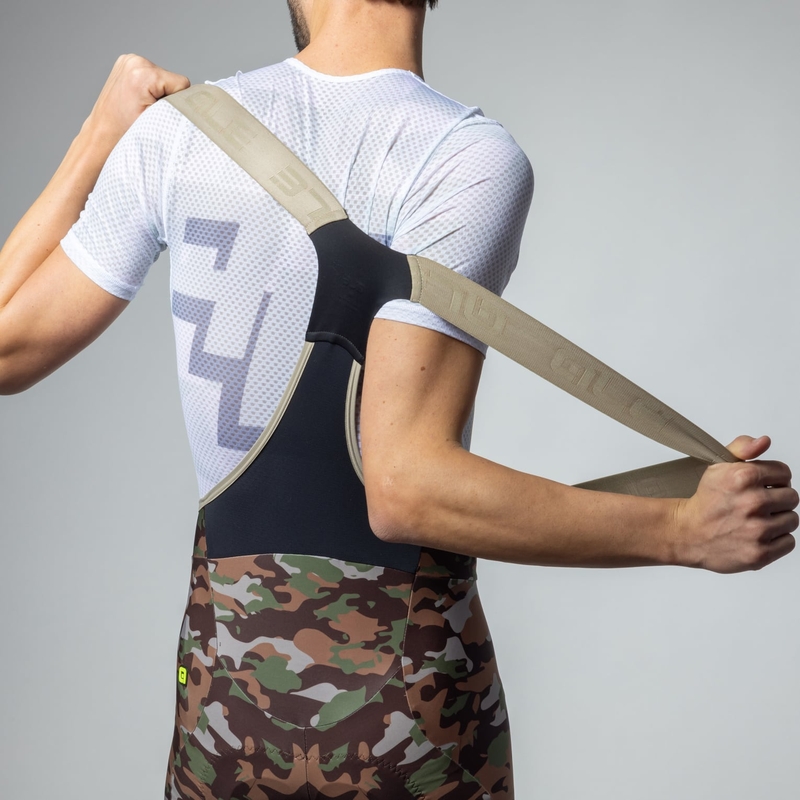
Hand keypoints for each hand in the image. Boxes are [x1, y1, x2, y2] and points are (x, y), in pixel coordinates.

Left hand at [81, 54, 189, 148]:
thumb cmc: (126, 135)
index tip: (159, 114)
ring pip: (162, 78)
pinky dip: (148, 88)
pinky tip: (137, 100)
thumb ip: (179, 108)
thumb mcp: (159, 123)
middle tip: (149, 113)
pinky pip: (151, 76)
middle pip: (171, 80)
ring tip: (141, 108)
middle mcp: (134, 61)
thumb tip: (197, 102)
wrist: (101, 137)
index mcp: (142, 73)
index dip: (176, 103)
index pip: (182, 84)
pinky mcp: (125, 63)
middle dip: (165, 98)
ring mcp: (128, 60)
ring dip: (157, 93)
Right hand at [674, 435, 798, 572]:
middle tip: (757, 505)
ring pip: (792, 520)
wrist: (686, 533)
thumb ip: (742, 447)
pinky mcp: (760, 553)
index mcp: (743, 477)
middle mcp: (753, 502)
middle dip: (777, 499)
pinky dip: (776, 540)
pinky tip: (758, 535)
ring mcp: (757, 529)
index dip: (773, 478)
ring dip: (778, 520)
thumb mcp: (718, 466)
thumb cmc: (705, 501)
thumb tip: (763, 441)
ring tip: (757, 520)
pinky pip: (789, 542)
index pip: (784, 473)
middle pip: (792, 497)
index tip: (762, 486)